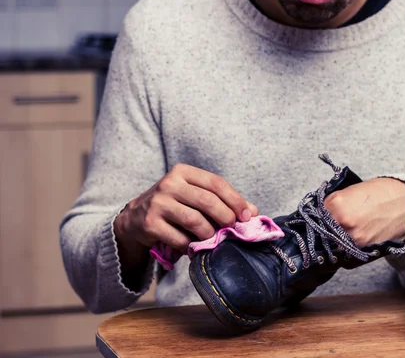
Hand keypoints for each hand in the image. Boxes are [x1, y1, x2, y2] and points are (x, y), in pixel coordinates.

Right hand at [114, 163, 258, 254]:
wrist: (135, 218)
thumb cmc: (174, 206)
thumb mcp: (195, 196)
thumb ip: (222, 201)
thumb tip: (253, 212)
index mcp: (183, 172)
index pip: (216, 183)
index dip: (235, 199)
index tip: (247, 215)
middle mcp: (169, 184)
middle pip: (207, 201)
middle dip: (226, 217)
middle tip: (232, 229)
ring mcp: (158, 203)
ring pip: (195, 220)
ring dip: (209, 234)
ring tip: (212, 240)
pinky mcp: (150, 223)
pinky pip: (180, 238)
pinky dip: (191, 246)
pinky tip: (193, 249)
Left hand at [324, 178, 404, 247]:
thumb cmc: (381, 192)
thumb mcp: (351, 191)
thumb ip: (333, 202)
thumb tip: (320, 212)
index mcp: (338, 204)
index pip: (316, 214)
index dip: (320, 214)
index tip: (323, 215)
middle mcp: (343, 223)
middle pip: (322, 230)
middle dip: (325, 227)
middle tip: (332, 223)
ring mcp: (353, 238)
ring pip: (333, 243)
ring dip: (335, 239)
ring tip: (345, 229)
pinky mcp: (363, 249)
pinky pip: (346, 253)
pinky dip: (346, 248)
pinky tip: (353, 238)